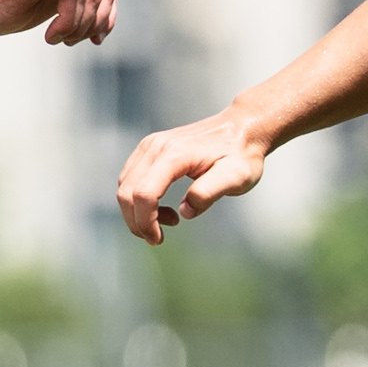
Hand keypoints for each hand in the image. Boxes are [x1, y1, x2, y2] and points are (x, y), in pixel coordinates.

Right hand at [115, 104, 267, 244]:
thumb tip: (184, 211)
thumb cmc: (242, 155)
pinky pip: (130, 178)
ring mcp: (150, 145)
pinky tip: (162, 207)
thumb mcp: (237, 177)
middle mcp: (156, 147)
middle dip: (137, 221)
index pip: (145, 194)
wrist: (242, 127)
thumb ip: (210, 193)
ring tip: (168, 220)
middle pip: (127, 192)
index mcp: (175, 155)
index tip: (159, 239)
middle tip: (158, 238)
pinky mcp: (149, 148)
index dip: (145, 222)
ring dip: (137, 212)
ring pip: (125, 186)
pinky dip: (138, 199)